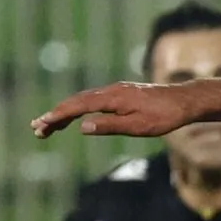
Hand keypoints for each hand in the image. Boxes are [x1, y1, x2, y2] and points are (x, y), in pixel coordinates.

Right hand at [32, 82, 199, 139]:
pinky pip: (93, 100)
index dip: (58, 115)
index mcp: (112, 98)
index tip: (42, 123)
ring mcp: (115, 91)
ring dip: (64, 113)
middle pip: (75, 102)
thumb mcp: (138, 126)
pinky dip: (79, 109)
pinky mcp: (120, 94)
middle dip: (55, 115)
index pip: (78, 106)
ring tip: (49, 127)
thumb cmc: (164, 117)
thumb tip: (82, 127)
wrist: (183, 101)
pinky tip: (74, 119)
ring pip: (83, 100)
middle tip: (37, 129)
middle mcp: (110, 91)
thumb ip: (109, 126)